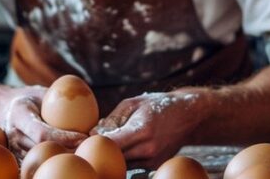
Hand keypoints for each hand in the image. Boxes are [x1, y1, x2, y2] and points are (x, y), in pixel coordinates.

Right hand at [0, 86, 87, 157]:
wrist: (3, 108)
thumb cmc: (29, 98)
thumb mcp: (41, 92)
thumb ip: (59, 96)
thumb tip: (86, 101)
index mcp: (19, 115)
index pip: (42, 133)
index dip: (64, 138)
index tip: (83, 136)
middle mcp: (14, 135)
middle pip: (43, 150)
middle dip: (68, 150)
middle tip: (88, 145)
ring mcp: (14, 148)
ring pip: (41, 158)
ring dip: (64, 156)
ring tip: (83, 151)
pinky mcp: (18, 157)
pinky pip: (39, 161)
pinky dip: (56, 159)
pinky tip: (72, 154)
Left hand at [93, 91, 207, 168]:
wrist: (188, 115)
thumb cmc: (157, 105)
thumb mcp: (132, 104)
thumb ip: (112, 119)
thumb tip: (92, 133)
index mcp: (141, 130)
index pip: (110, 143)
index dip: (94, 143)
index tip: (82, 140)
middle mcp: (148, 149)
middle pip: (114, 157)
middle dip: (99, 152)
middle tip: (83, 147)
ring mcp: (153, 160)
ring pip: (122, 164)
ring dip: (111, 157)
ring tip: (101, 147)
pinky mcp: (155, 166)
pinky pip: (132, 165)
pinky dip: (123, 158)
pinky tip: (119, 150)